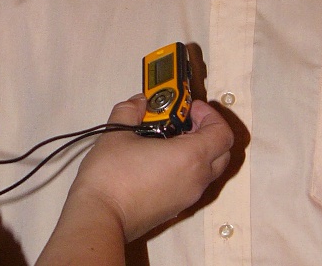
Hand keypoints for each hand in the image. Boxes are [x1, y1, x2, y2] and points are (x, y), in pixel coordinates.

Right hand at [66, 95, 232, 239]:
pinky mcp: (175, 209)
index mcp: (191, 157)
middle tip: (184, 120)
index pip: (223, 133)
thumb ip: (132, 109)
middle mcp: (196, 179)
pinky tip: (158, 159)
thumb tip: (140, 101)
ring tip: (167, 138)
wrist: (98, 219)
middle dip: (208, 131)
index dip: (211, 115)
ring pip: (208, 169)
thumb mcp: (118, 132)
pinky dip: (187, 167)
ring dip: (198, 150)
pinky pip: (192, 183)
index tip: (190, 107)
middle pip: (221, 152)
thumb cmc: (111, 176)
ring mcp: (187, 197)